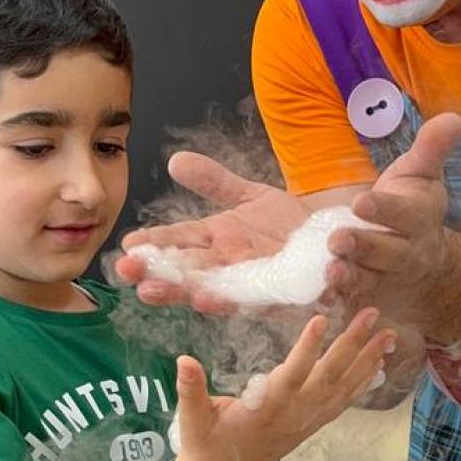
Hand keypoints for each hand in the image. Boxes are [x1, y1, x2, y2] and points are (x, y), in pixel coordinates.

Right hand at [115, 152, 309, 312]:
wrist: (334, 239)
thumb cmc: (288, 224)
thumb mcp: (250, 195)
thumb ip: (214, 181)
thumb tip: (175, 160)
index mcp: (216, 241)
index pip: (177, 242)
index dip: (153, 244)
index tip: (126, 245)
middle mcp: (228, 267)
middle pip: (186, 273)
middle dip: (157, 274)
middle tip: (127, 273)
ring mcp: (252, 284)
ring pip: (213, 292)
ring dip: (186, 292)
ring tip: (160, 291)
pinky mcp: (280, 295)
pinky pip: (258, 300)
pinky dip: (236, 300)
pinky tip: (211, 298)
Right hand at [169, 309, 395, 460]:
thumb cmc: (205, 444)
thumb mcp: (192, 418)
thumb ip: (191, 390)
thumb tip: (183, 360)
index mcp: (266, 408)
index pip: (292, 374)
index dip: (307, 348)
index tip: (322, 319)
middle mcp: (294, 414)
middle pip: (330, 376)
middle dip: (353, 345)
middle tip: (372, 315)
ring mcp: (307, 422)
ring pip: (344, 389)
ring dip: (368, 361)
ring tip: (390, 336)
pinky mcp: (311, 426)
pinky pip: (343, 403)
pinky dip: (363, 382)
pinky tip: (379, 365)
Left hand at [324, 114, 460, 322]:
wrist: (424, 267)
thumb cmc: (414, 210)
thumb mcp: (422, 176)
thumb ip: (431, 149)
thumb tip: (453, 118)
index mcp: (419, 220)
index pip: (404, 215)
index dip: (384, 210)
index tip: (361, 202)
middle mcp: (405, 253)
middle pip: (385, 252)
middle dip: (363, 247)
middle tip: (337, 239)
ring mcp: (386, 279)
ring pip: (368, 280)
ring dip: (348, 278)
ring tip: (330, 271)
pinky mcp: (366, 297)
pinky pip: (351, 301)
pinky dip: (336, 301)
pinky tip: (320, 298)